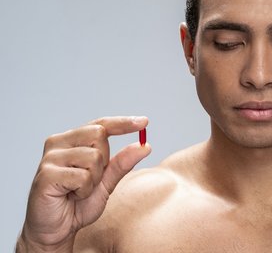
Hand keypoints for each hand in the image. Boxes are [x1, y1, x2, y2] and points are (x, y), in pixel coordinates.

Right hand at [18, 116, 150, 251]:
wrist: (56, 230)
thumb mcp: (106, 182)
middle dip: (104, 160)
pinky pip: (82, 177)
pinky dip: (84, 190)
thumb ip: (123, 163)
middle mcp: (58, 143)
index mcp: (71, 140)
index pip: (101, 124)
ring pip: (93, 157)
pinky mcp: (46, 175)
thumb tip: (145, 146)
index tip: (145, 122)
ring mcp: (50, 158)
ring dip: (94, 180)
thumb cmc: (78, 203)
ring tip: (78, 190)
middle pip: (99, 135)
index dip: (123, 123)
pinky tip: (70, 196)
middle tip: (90, 179)